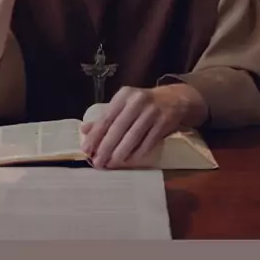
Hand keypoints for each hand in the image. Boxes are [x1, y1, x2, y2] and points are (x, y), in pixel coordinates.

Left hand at [80, 84, 207, 169]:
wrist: (175, 99)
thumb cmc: (143, 103)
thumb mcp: (124, 104)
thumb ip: (105, 117)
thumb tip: (84, 130)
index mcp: (124, 95)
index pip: (106, 117)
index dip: (96, 135)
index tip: (86, 150)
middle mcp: (137, 101)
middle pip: (118, 128)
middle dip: (106, 147)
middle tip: (98, 162)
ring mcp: (152, 111)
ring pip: (133, 136)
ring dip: (120, 153)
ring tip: (111, 164)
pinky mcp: (164, 122)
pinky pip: (148, 142)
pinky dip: (137, 153)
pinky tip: (129, 161)